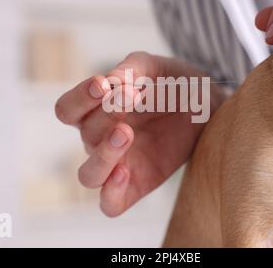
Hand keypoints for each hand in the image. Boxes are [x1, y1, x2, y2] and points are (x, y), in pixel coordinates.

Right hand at [55, 52, 225, 216]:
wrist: (205, 108)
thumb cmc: (173, 85)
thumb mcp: (156, 68)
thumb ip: (132, 69)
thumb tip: (111, 79)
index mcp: (95, 110)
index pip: (67, 110)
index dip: (79, 99)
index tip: (103, 84)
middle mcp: (99, 140)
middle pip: (86, 134)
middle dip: (107, 113)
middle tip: (132, 96)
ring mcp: (117, 165)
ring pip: (88, 176)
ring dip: (103, 155)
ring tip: (126, 133)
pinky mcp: (136, 186)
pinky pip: (110, 204)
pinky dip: (111, 193)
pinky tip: (125, 172)